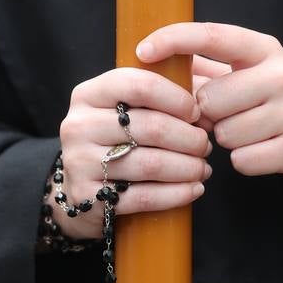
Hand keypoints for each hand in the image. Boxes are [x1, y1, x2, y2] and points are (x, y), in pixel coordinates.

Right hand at [54, 68, 211, 240]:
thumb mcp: (123, 109)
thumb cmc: (113, 140)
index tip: (196, 113)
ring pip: (151, 164)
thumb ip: (159, 96)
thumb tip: (206, 104)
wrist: (76, 187)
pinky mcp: (87, 198)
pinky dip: (177, 194)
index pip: (139, 85)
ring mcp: (79, 163)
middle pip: (151, 127)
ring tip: (202, 168)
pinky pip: (144, 197)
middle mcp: (79, 125)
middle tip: (205, 146)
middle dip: (190, 139)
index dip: (177, 99)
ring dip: (188, 167)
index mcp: (88, 94)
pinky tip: (194, 189)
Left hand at [138, 23, 282, 184]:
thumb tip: (151, 64)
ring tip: (249, 132)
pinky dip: (244, 161)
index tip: (142, 50)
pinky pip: (241, 160)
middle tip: (227, 116)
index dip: (173, 40)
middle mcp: (282, 75)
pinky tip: (261, 150)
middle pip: (209, 99)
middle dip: (208, 114)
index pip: (211, 36)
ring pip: (223, 134)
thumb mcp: (250, 73)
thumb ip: (206, 68)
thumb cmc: (276, 101)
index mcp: (264, 49)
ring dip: (227, 140)